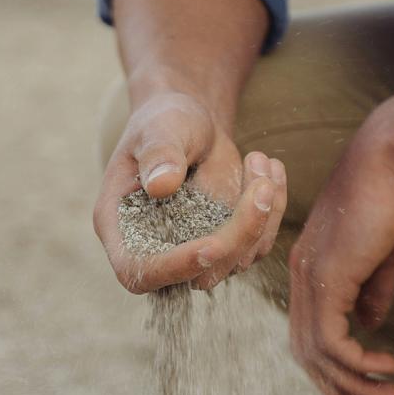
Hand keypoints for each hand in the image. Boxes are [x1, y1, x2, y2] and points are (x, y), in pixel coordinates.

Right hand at [94, 91, 286, 292]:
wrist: (189, 123)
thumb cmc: (163, 122)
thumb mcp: (158, 128)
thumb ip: (159, 154)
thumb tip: (162, 186)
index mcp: (120, 227)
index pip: (138, 270)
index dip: (174, 268)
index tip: (212, 245)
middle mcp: (156, 248)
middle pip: (199, 273)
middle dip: (238, 235)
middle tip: (261, 184)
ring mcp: (194, 250)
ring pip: (237, 261)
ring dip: (262, 215)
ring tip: (260, 160)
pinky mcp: (227, 244)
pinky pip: (258, 243)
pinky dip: (273, 209)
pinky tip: (270, 169)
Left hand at [287, 98, 393, 394]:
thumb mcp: (384, 251)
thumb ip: (373, 288)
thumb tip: (370, 324)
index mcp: (311, 267)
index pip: (309, 331)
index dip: (333, 367)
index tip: (367, 389)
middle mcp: (301, 275)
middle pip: (305, 351)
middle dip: (338, 388)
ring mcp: (310, 276)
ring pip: (317, 352)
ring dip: (354, 383)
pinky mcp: (328, 277)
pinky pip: (332, 340)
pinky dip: (357, 363)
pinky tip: (388, 368)